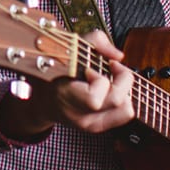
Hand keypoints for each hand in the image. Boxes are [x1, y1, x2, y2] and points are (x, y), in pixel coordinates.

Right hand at [0, 30, 137, 140]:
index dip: (100, 80)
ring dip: (124, 90)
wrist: (42, 100)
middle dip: (122, 80)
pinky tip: (111, 90)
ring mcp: (89, 124)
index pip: (94, 99)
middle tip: (112, 69)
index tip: (91, 69)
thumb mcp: (69, 47)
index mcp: (65, 97)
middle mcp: (79, 116)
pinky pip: (124, 115)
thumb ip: (96, 41)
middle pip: (118, 102)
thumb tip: (118, 56)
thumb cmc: (55, 70)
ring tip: (111, 80)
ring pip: (126, 110)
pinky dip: (123, 99)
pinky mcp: (97, 127)